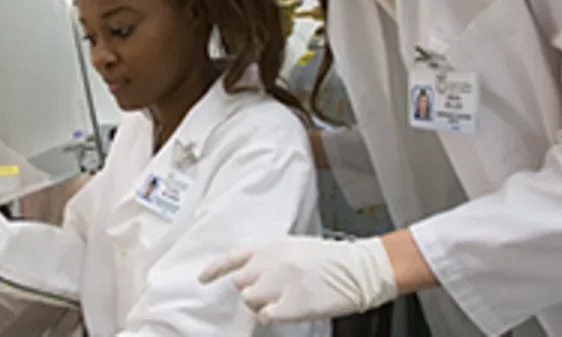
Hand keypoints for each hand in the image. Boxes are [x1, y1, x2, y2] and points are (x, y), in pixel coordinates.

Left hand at [199, 236, 398, 324]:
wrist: (360, 269)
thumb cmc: (332, 260)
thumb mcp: (297, 248)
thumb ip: (271, 258)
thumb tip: (252, 277)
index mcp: (273, 245)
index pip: (234, 256)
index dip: (215, 269)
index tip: (202, 278)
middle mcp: (272, 262)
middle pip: (240, 283)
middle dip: (251, 289)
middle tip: (270, 292)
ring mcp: (281, 283)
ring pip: (250, 300)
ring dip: (261, 304)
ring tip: (282, 300)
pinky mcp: (291, 304)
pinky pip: (265, 315)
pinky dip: (271, 316)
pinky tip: (286, 310)